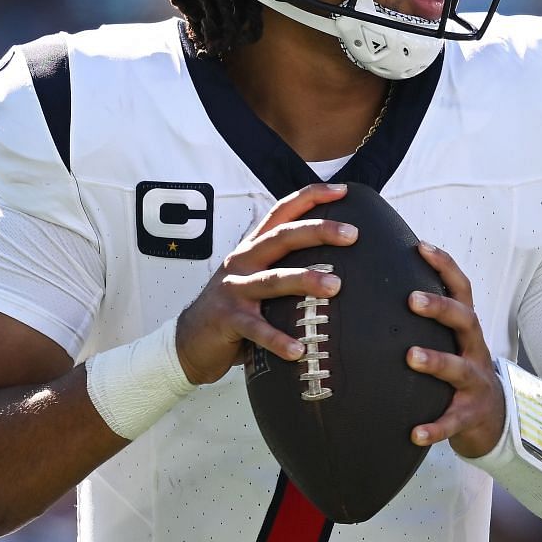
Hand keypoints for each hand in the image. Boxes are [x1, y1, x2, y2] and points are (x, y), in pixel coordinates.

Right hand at [175, 183, 356, 384]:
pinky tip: (299, 350)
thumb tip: (341, 270)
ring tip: (334, 287)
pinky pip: (257, 329)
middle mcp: (243, 261)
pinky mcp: (227, 319)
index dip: (310, 197)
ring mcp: (234, 289)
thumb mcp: (257, 281)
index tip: (343, 191)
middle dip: (317, 231)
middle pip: (281, 237)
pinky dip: (278, 339)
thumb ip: (285, 269)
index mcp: (253, 248)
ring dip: (304, 280)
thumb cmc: (233, 309)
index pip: (282, 212)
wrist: (189, 341)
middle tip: (352, 234)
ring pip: (272, 279)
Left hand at [406, 242, 505, 457]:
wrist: (491, 416)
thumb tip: (376, 282)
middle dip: (440, 308)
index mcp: (465, 328)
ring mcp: (474, 382)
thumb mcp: (448, 339)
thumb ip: (424, 317)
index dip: (444, 266)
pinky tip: (415, 433)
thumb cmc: (457, 367)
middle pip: (464, 320)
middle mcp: (474, 348)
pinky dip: (435, 428)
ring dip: (436, 361)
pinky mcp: (469, 414)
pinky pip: (452, 421)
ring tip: (411, 357)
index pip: (460, 288)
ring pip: (458, 368)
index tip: (421, 247)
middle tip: (412, 299)